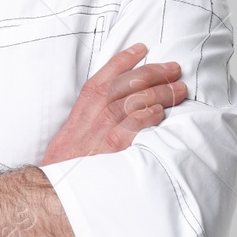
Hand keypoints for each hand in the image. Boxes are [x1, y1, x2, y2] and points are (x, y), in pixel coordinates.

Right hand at [40, 44, 185, 166]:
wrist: (57, 188)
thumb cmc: (69, 161)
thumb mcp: (74, 131)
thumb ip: (93, 115)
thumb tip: (121, 102)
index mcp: (84, 107)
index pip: (106, 75)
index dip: (125, 59)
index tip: (142, 48)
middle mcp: (93, 114)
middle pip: (126, 84)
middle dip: (153, 72)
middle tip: (174, 69)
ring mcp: (103, 130)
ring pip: (135, 101)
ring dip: (160, 92)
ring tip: (179, 89)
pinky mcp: (114, 148)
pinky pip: (133, 126)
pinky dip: (148, 116)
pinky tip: (161, 112)